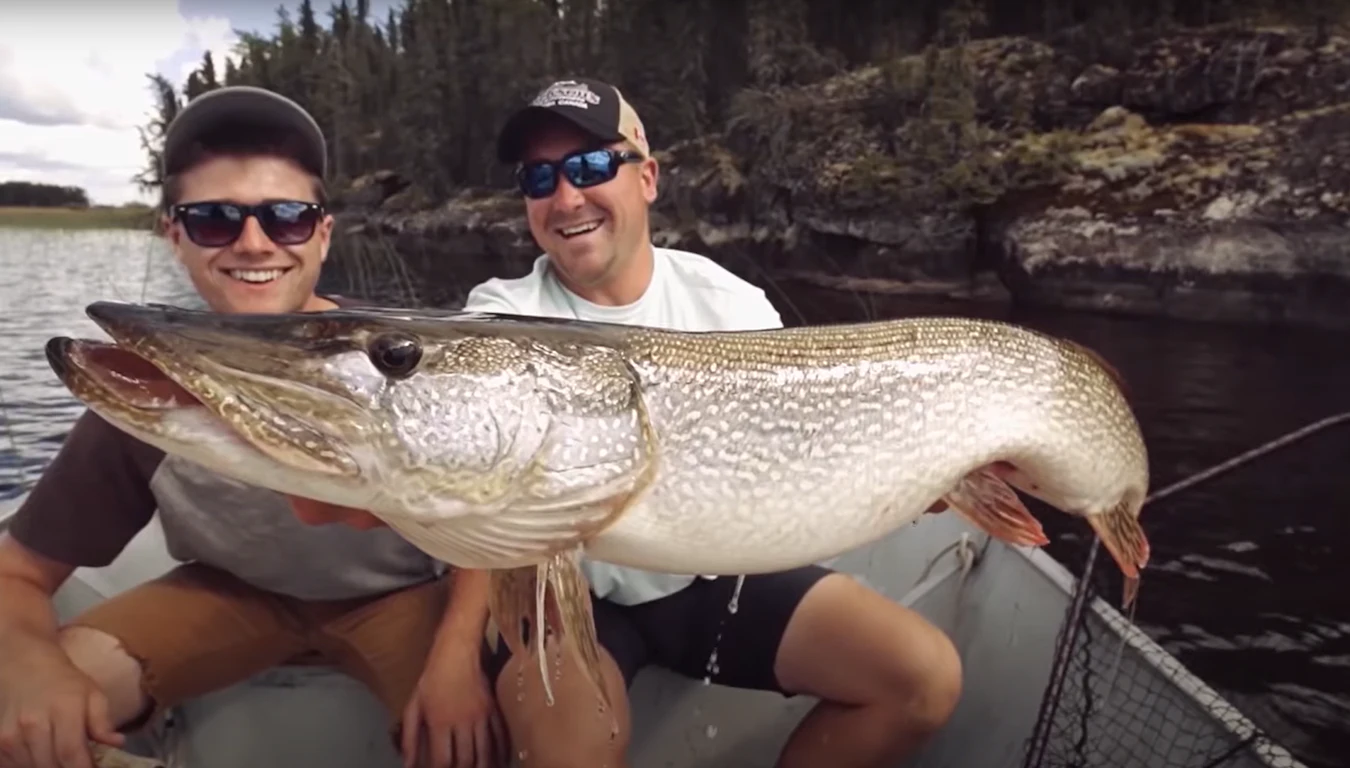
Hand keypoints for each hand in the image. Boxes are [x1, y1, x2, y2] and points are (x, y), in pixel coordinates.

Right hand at [0, 643, 122, 767]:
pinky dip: (28, 764)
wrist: (22, 664)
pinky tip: (40, 753)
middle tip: (77, 762)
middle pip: (51, 766)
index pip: (71, 754)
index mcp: (63, 710)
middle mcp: (33, 725)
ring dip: (48, 767)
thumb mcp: (92, 694)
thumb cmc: (63, 681)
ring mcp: (10, 735)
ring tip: (59, 755)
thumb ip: (103, 722)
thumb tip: (116, 744)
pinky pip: (13, 766)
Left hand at [399, 641, 506, 767]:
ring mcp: (481, 716)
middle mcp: (462, 721)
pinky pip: (501, 735)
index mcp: (440, 721)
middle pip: (466, 759)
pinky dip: (501, 752)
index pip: (442, 759)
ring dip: (484, 766)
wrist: (457, 651)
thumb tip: (408, 764)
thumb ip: (410, 738)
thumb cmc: (432, 678)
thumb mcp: (414, 706)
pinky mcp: (493, 709)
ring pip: (486, 751)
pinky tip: (500, 760)